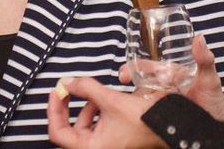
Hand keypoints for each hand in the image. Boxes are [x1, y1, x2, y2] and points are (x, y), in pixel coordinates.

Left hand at [47, 77, 167, 148]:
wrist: (171, 126)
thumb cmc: (144, 120)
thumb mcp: (110, 100)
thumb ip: (85, 88)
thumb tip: (68, 82)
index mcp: (91, 148)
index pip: (57, 133)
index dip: (53, 110)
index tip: (57, 91)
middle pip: (68, 129)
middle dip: (69, 107)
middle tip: (68, 89)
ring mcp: (105, 147)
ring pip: (83, 128)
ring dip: (84, 108)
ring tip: (92, 94)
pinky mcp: (113, 142)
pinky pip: (95, 128)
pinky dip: (95, 113)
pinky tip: (104, 101)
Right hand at [118, 34, 223, 121]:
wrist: (216, 126)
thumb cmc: (214, 100)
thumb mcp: (210, 79)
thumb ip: (205, 59)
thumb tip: (199, 37)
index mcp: (171, 73)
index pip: (149, 65)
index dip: (135, 66)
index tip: (124, 72)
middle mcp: (163, 85)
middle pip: (140, 78)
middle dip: (128, 77)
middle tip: (122, 79)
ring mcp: (161, 99)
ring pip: (141, 94)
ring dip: (132, 95)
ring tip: (127, 99)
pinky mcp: (160, 113)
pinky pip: (146, 109)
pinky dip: (138, 109)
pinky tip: (134, 111)